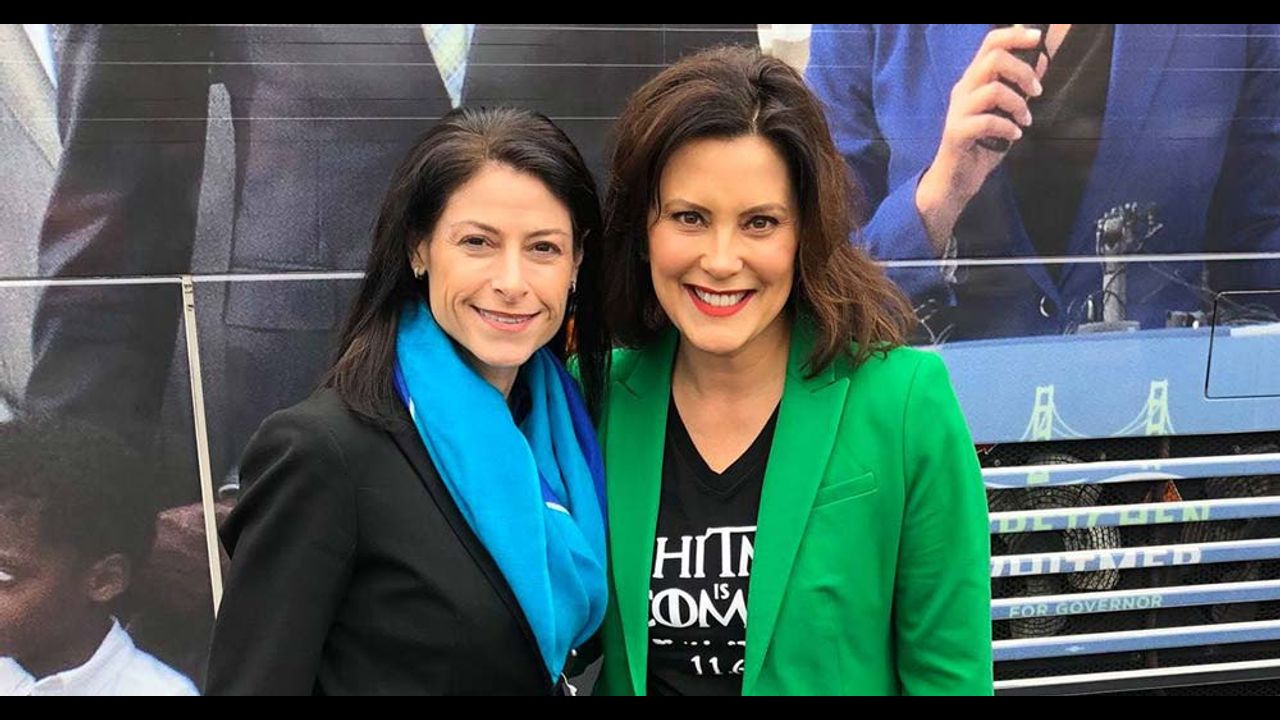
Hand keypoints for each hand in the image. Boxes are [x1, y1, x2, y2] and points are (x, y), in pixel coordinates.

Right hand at [916, 25, 1047, 252]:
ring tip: (1025, 120)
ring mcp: (958, 111)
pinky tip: (1014, 136)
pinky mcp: (957, 133)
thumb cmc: (981, 144)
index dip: (1014, 35)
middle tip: (1036, 92)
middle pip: (993, 60)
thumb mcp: (1006, 112)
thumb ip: (1019, 88)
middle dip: (1023, 72)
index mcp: (974, 81)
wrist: (955, 180)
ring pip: (993, 90)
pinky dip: (1008, 127)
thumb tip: (1041, 60)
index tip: (1036, 38)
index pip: (990, 44)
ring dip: (1018, 104)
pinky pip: (987, 121)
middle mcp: (963, 90)